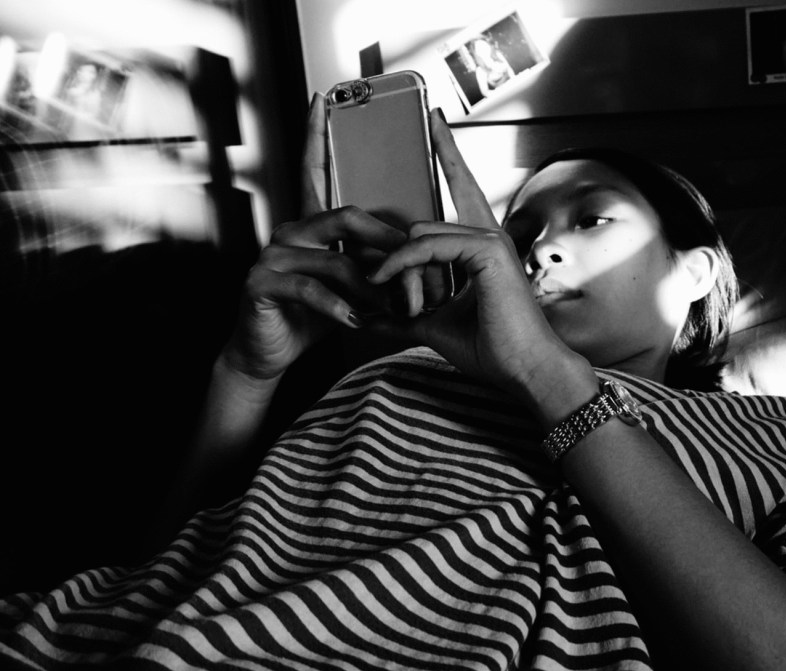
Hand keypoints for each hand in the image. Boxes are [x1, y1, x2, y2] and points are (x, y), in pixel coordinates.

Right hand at [221, 94, 405, 380]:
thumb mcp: (350, 283)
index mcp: (311, 225)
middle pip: (345, 216)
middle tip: (419, 261)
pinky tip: (356, 322)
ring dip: (372, 287)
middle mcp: (290, 231)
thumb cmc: (314, 315)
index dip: (317, 135)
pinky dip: (339, 307)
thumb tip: (416, 246)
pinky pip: (311, 290)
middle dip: (387, 241)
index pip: (315, 171)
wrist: (270, 352)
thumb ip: (371, 258)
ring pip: (335, 260)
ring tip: (396, 308)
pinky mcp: (261, 283)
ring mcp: (273, 255)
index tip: (324, 99)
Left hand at [366, 110, 589, 400]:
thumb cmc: (493, 350)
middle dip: (391, 248)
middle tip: (369, 276)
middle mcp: (489, 236)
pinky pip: (429, 246)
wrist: (526, 371)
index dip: (448, 153)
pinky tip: (385, 279)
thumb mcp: (436, 327)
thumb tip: (370, 316)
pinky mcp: (489, 251)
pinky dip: (402, 263)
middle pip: (426, 221)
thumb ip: (405, 312)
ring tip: (374, 287)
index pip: (461, 190)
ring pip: (421, 234)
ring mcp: (491, 240)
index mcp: (483, 247)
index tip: (435, 120)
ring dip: (392, 263)